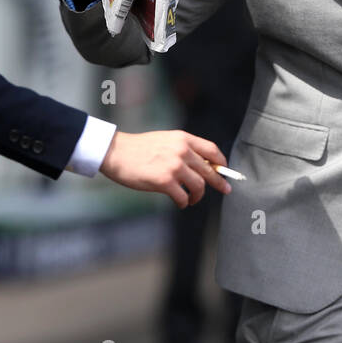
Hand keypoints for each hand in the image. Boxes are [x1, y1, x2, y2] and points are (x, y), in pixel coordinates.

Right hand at [98, 130, 231, 207]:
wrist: (115, 153)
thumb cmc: (138, 148)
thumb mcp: (165, 141)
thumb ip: (183, 150)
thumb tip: (201, 166)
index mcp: (183, 139)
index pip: (212, 150)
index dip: (222, 163)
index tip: (225, 171)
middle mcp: (181, 151)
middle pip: (209, 170)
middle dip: (219, 183)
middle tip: (225, 189)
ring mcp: (174, 166)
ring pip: (199, 186)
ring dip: (198, 196)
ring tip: (192, 199)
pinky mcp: (164, 181)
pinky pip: (183, 197)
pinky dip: (184, 202)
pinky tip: (180, 203)